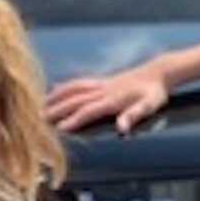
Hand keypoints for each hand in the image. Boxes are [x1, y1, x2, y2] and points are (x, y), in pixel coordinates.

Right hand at [44, 65, 168, 133]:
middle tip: (41, 119)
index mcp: (113, 99)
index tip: (60, 128)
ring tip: (42, 105)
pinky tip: (56, 88)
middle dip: (58, 109)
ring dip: (57, 96)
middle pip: (76, 100)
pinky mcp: (103, 81)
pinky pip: (80, 83)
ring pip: (74, 89)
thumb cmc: (155, 93)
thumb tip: (122, 128)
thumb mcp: (149, 107)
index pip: (89, 111)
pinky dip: (66, 86)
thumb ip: (134, 116)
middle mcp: (104, 90)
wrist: (158, 72)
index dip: (74, 120)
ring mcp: (102, 84)